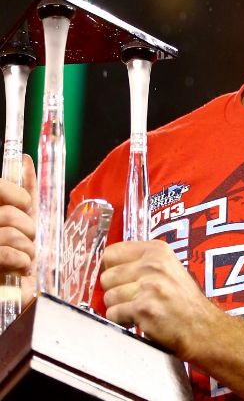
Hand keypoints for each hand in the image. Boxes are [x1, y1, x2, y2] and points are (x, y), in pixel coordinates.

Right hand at [0, 154, 37, 304]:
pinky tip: (21, 266)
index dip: (14, 192)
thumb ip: (22, 190)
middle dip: (25, 225)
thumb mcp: (23, 219)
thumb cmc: (18, 254)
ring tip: (26, 256)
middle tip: (29, 238)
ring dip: (25, 246)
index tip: (26, 203)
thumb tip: (24, 161)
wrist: (19, 295)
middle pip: (4, 213)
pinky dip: (19, 259)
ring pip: (6, 233)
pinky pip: (2, 254)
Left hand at [101, 240, 219, 360]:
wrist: (201, 326)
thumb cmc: (183, 299)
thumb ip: (141, 262)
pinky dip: (121, 320)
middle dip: (115, 290)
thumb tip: (106, 265)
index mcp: (157, 250)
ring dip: (119, 307)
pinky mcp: (143, 308)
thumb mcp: (168, 267)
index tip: (119, 278)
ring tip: (138, 309)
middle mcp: (153, 264)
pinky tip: (139, 319)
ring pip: (108, 296)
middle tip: (132, 298)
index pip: (112, 252)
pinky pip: (113, 314)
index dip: (111, 268)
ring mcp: (148, 285)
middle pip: (107, 276)